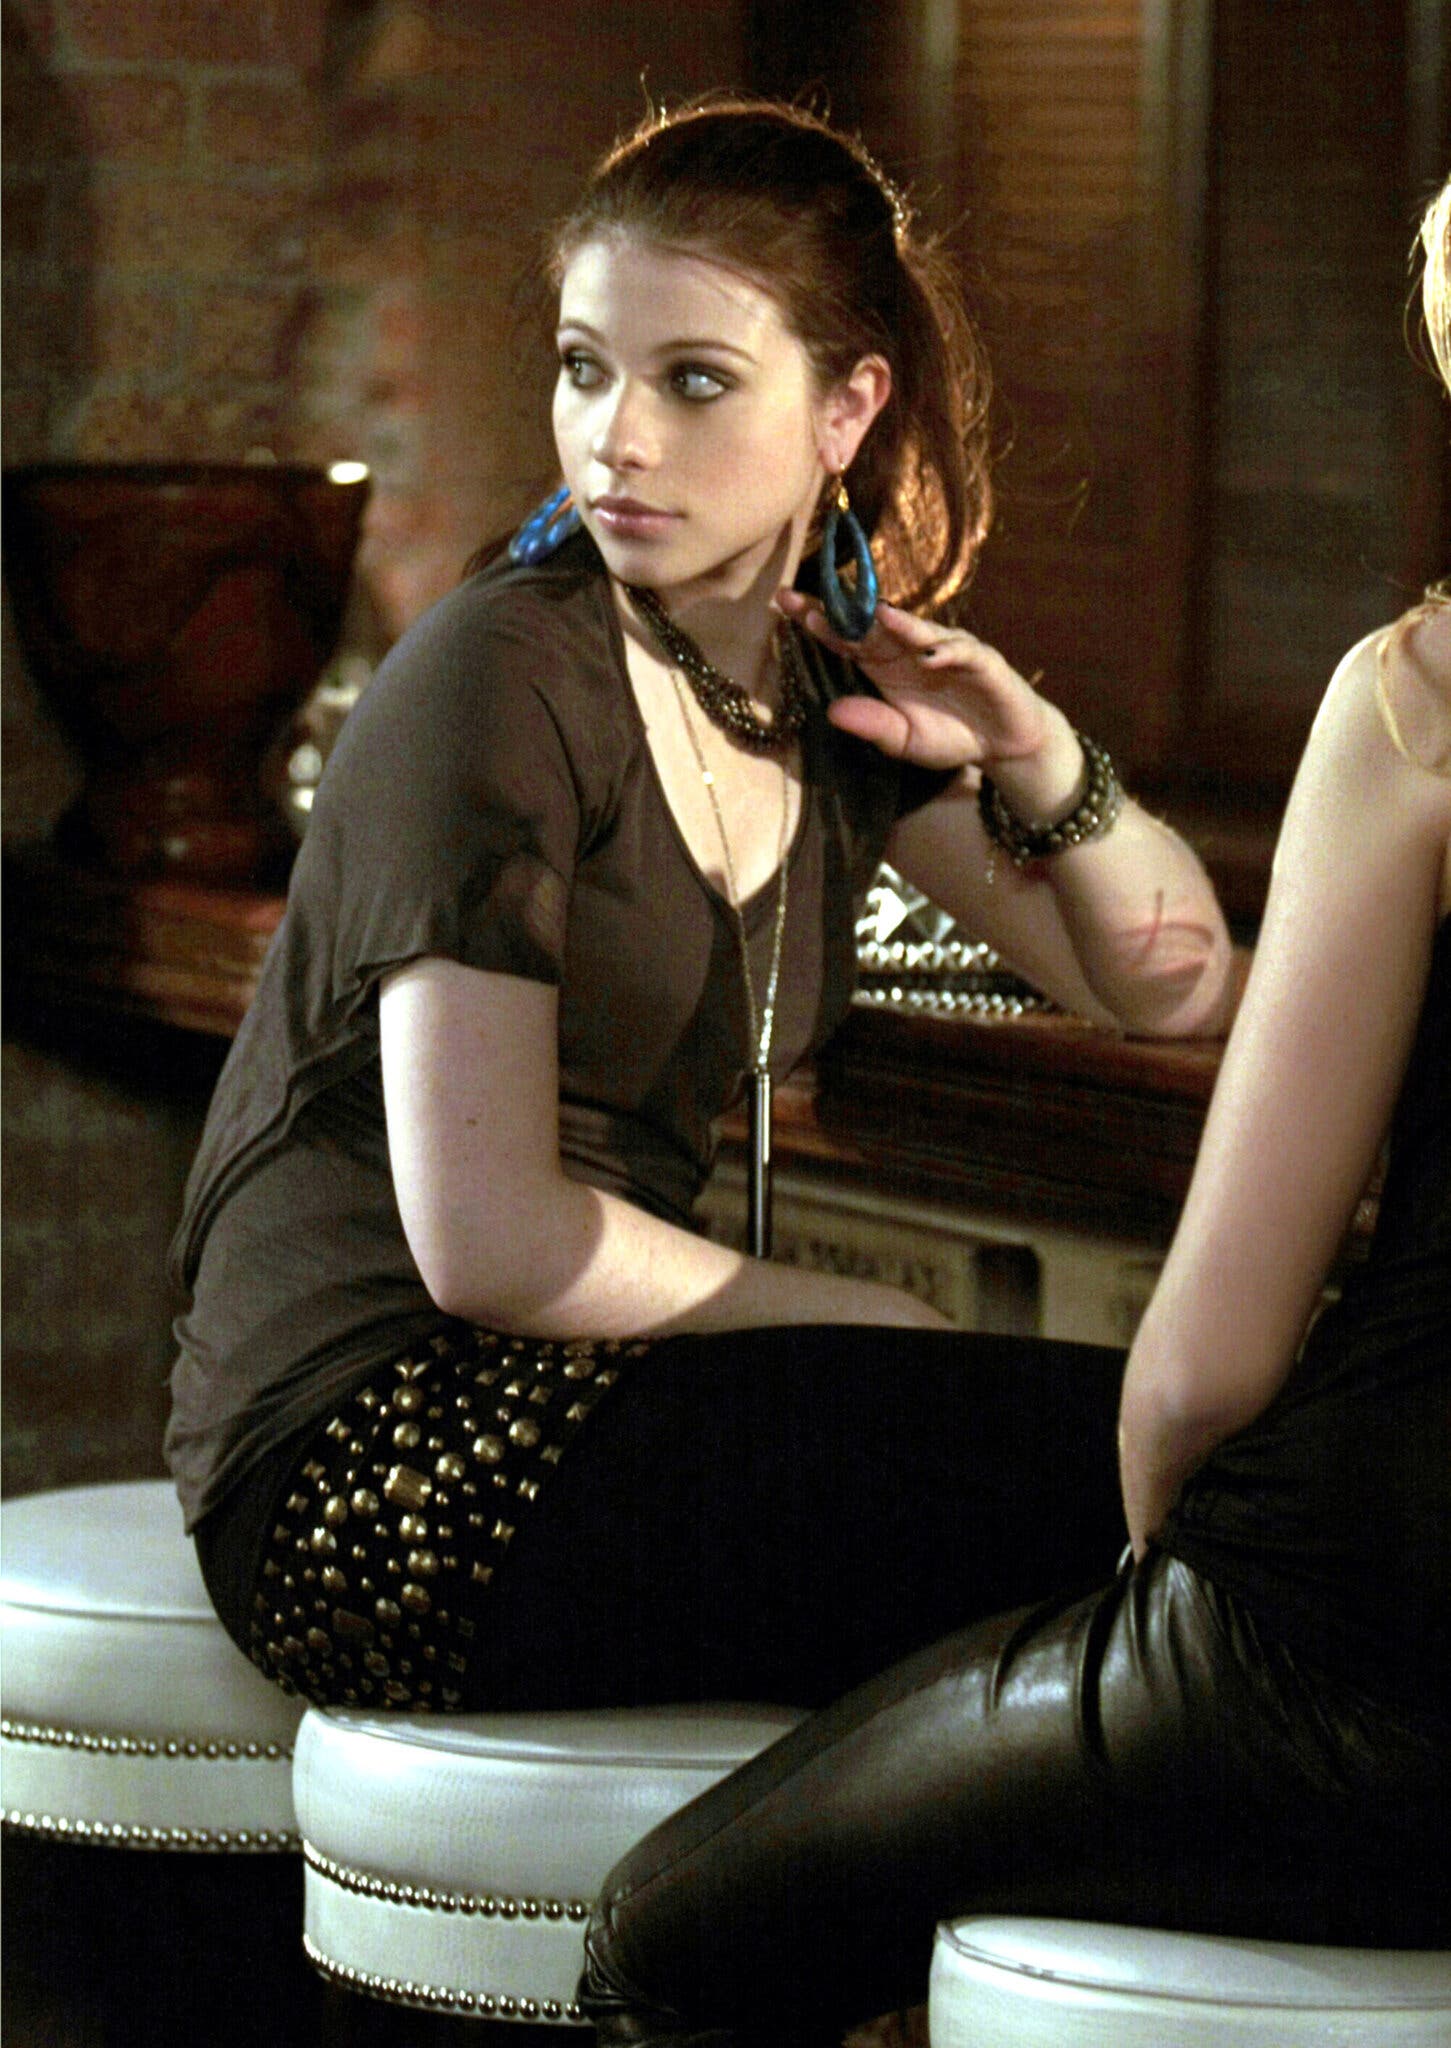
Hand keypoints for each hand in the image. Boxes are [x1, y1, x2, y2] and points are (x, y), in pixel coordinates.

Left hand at [776, 588, 1054, 775]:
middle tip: (810, 601)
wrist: (1001, 743)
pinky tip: (930, 654)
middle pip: (873, 624)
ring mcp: (946, 649)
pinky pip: (962, 651)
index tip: (783, 606)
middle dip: (845, 610)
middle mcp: (910, 648)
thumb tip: (832, 712)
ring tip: (873, 614)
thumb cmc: (949, 735)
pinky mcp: (981, 661)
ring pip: (916, 630)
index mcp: (884, 664)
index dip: (818, 620)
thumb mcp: (903, 739)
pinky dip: (947, 650)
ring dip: (896, 623)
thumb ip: (872, 725)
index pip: (845, 637)